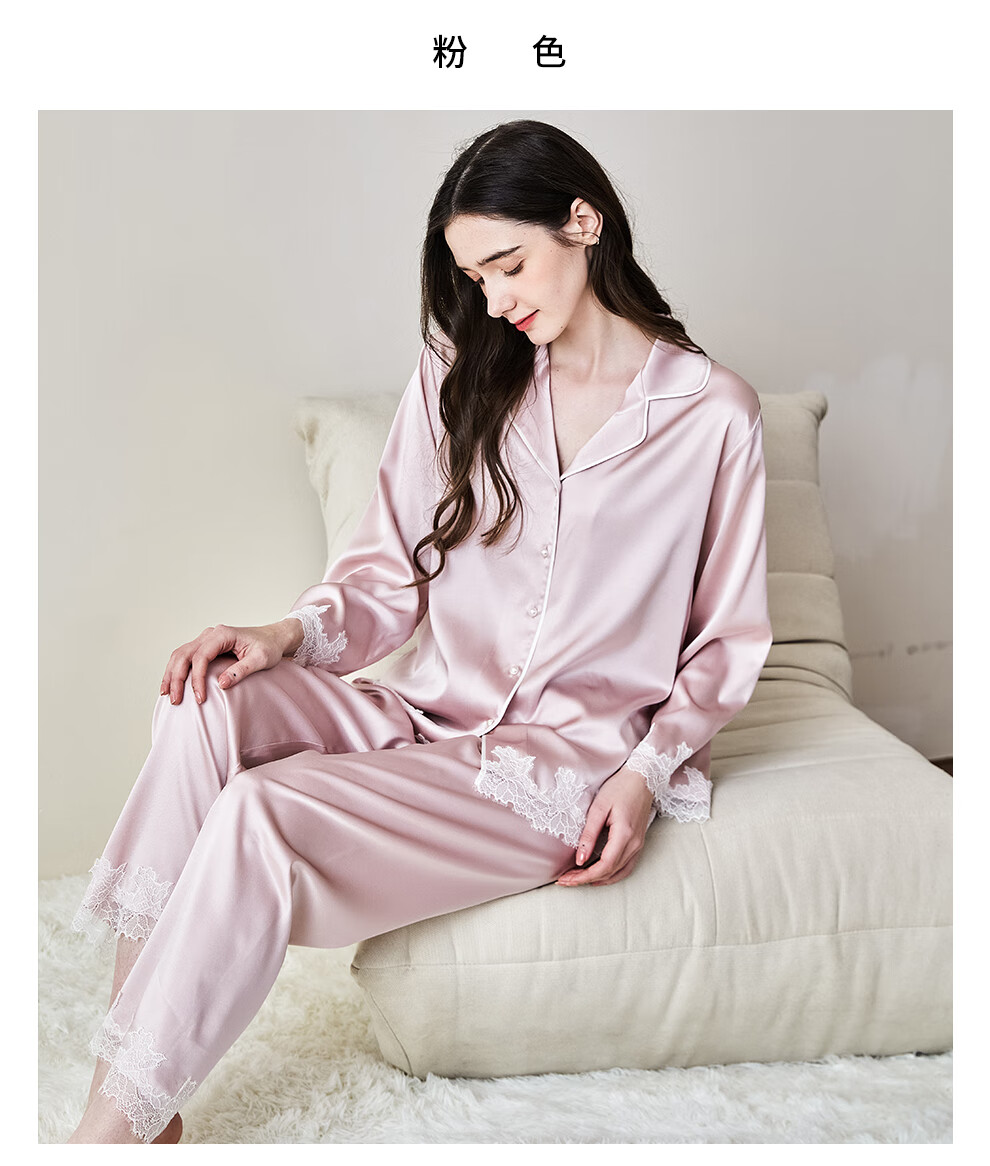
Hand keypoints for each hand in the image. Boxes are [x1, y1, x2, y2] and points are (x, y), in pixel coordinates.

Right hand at [160, 620, 302, 705]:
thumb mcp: (261, 660)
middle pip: (184, 654)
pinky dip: (176, 670)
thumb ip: (241, 670)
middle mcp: (211, 634)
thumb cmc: (268, 647)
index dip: (197, 678)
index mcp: (223, 634)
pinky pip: (185, 657)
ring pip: (180, 654)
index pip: (201, 656)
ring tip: (167, 694)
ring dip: (171, 674)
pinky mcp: (205, 646)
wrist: (273, 638)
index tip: (199, 697)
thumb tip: (221, 684)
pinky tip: (172, 685)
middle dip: (176, 678)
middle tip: (175, 700)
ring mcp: (206, 639)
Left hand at [555, 764, 654, 886]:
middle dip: (585, 879)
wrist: (643, 778)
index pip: (604, 866)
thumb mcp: (599, 807)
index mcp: (624, 835)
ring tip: (577, 879)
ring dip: (597, 879)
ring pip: (618, 873)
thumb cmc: (620, 788)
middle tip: (565, 880)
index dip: (584, 877)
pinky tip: (598, 876)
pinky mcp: (638, 843)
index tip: (566, 879)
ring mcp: (639, 845)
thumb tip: (579, 860)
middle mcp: (634, 844)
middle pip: (609, 873)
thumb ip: (589, 835)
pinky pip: (626, 867)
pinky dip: (611, 875)